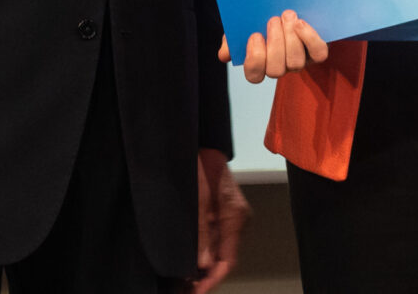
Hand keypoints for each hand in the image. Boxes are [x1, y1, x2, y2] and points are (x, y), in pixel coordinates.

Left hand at [192, 147, 248, 293]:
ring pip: (216, 250)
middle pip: (222, 259)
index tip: (195, 292)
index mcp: (236, 217)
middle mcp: (236, 220)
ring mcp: (227, 216)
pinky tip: (185, 260)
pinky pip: (211, 239)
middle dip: (204, 277)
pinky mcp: (217, 211)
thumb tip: (203, 264)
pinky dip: (199, 252)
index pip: (227, 261)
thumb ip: (202, 231)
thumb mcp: (198, 197)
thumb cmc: (199, 163)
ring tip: (181, 281)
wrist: (199, 138)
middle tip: (183, 290)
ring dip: (200, 267)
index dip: (211, 280)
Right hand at [239, 10, 328, 82]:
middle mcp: (280, 66)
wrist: (285, 8)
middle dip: (275, 44)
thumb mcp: (242, 27)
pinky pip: (318, 53)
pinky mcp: (317, 52)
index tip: (255, 35)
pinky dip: (309, 38)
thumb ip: (232, 39)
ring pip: (296, 62)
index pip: (254, 75)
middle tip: (273, 20)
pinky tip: (300, 22)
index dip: (255, 59)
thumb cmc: (260, 19)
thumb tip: (224, 55)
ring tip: (287, 15)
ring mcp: (299, 61)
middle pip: (276, 70)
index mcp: (261, 63)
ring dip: (291, 38)